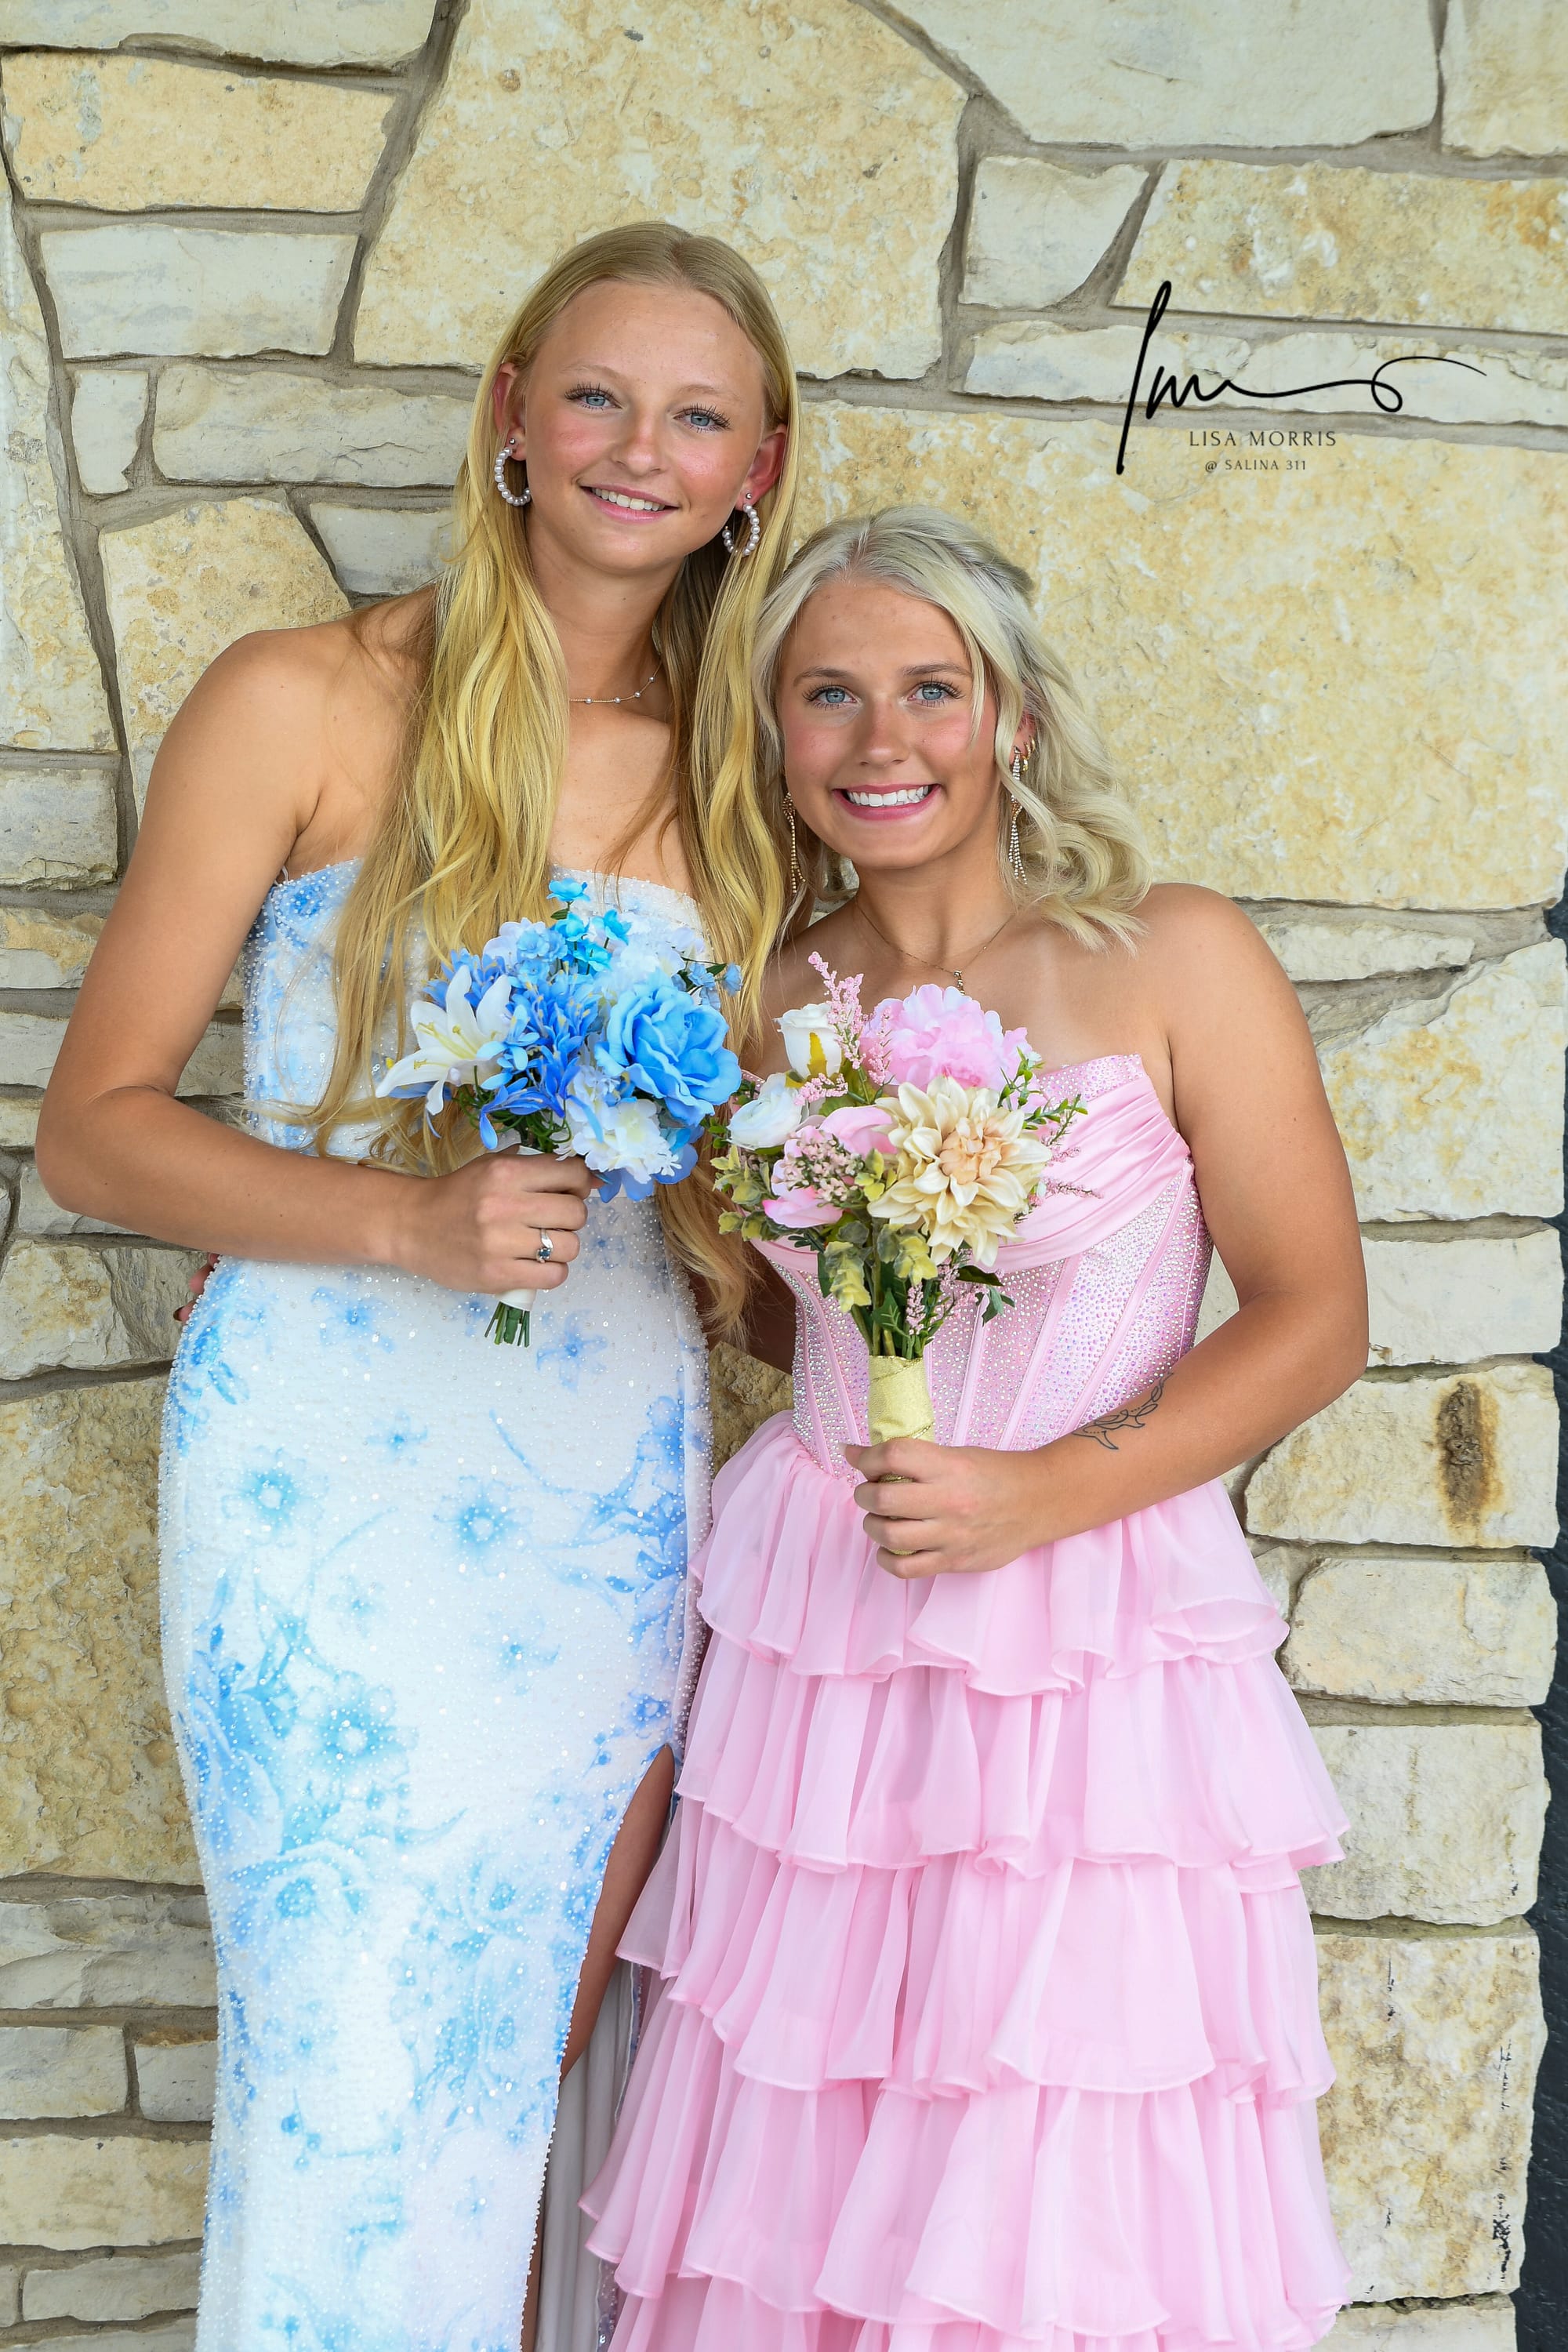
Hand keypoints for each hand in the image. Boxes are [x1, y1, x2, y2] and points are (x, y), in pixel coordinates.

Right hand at [387, 1151, 594, 1296]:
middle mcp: (505, 1206)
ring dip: (563, 1246)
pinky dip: (552, 1272)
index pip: (571, 1173)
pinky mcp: (496, 1275)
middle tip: (554, 1219)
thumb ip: (538, 1168)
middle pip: (576, 1213)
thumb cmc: (458, 1194)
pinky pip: (553, 1276)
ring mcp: (500, 1244)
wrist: (411, 1226)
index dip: (580, 1182)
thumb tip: (591, 1179)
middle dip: (572, 1216)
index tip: (571, 1190)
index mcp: (506, 1172)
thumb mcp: (492, 1167)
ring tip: (543, 1244)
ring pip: (569, 1247)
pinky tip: (536, 1264)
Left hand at [844, 1438, 1048, 1579]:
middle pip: (883, 1498)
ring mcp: (951, 1535)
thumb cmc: (996, 1474)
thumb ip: (917, 1459)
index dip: (865, 1456)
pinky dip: (887, 1558)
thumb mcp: (959, 1455)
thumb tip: (866, 1455)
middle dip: (864, 1493)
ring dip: (872, 1525)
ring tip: (879, 1518)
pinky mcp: (955, 1561)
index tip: (857, 1456)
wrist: (1038, 1502)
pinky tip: (890, 1548)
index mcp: (948, 1466)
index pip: (893, 1456)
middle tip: (868, 1491)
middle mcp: (948, 1500)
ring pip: (889, 1535)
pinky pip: (906, 1568)